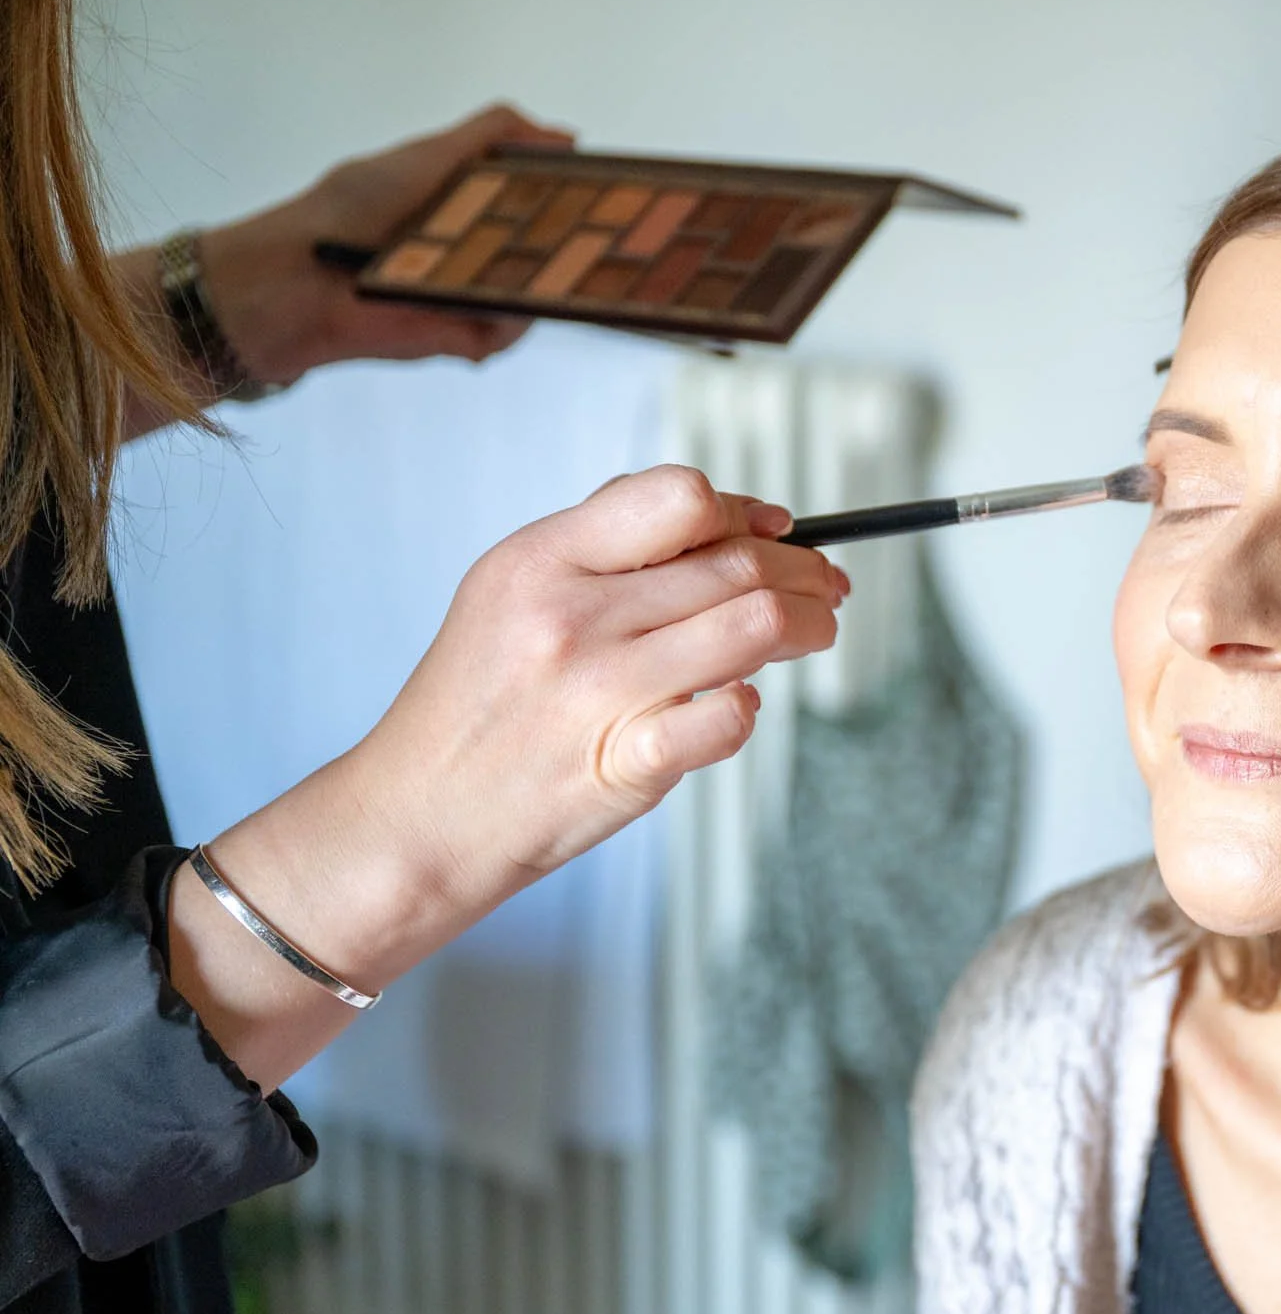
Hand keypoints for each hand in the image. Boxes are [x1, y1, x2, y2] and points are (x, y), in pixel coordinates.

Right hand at [195, 464, 843, 1018]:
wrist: (420, 816)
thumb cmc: (481, 704)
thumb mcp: (511, 593)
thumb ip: (606, 546)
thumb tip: (730, 515)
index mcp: (540, 560)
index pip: (676, 497)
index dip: (743, 511)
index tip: (776, 531)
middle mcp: (571, 617)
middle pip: (734, 564)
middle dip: (804, 571)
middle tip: (827, 585)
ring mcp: (600, 693)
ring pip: (754, 626)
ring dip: (808, 626)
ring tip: (817, 632)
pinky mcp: (625, 765)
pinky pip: (730, 717)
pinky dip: (751, 707)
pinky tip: (740, 702)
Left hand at [197, 104, 576, 385]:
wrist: (297, 284)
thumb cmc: (348, 210)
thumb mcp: (425, 156)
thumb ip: (490, 136)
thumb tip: (563, 136)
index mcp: (468, 204)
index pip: (536, 202)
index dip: (568, 200)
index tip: (598, 196)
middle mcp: (474, 251)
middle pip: (546, 253)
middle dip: (567, 248)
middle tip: (587, 238)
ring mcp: (468, 295)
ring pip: (532, 296)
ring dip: (530, 286)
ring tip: (513, 271)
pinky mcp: (459, 335)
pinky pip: (504, 333)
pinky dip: (499, 323)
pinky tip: (479, 306)